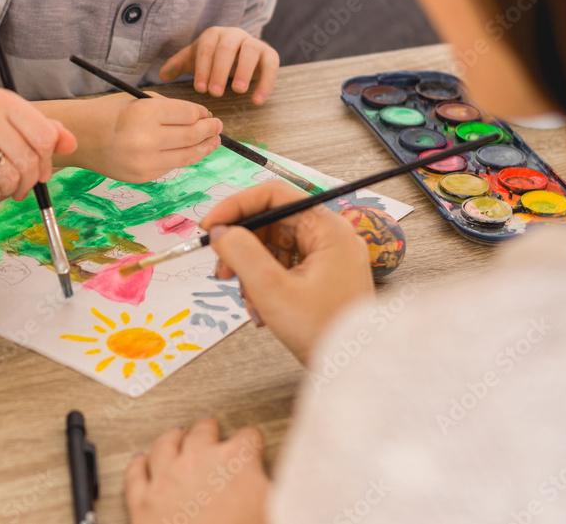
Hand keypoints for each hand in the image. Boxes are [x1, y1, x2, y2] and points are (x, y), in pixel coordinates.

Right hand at [0, 88, 76, 204]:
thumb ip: (36, 129)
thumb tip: (71, 143)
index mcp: (1, 99)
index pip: (45, 137)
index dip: (46, 161)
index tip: (38, 171)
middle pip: (30, 161)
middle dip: (26, 182)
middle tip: (16, 186)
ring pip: (10, 179)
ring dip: (6, 191)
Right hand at [69, 92, 221, 182]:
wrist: (80, 138)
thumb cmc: (109, 114)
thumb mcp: (138, 100)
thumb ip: (169, 108)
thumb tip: (200, 117)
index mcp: (144, 114)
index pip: (188, 114)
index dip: (202, 113)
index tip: (206, 113)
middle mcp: (146, 140)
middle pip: (192, 135)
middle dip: (209, 130)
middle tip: (217, 126)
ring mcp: (145, 162)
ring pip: (187, 156)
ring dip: (204, 148)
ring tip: (213, 142)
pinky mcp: (143, 177)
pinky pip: (171, 167)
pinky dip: (182, 158)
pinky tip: (188, 151)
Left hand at [126, 419, 269, 523]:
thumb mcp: (275, 509)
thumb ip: (276, 491)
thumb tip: (290, 487)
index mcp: (236, 462)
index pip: (248, 438)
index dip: (251, 441)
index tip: (251, 443)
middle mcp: (197, 461)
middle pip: (203, 431)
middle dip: (210, 429)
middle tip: (212, 428)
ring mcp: (166, 478)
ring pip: (165, 444)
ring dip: (173, 437)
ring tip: (177, 433)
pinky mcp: (142, 501)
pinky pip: (136, 474)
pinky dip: (137, 464)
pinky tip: (138, 460)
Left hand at [160, 27, 279, 101]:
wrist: (238, 55)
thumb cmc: (212, 59)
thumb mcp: (194, 61)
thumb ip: (178, 65)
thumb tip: (162, 74)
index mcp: (213, 35)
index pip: (207, 47)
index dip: (203, 67)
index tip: (200, 88)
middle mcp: (234, 35)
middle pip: (228, 48)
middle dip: (220, 70)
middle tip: (215, 92)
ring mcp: (253, 43)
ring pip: (251, 52)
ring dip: (244, 71)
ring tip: (238, 91)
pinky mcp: (269, 54)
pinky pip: (271, 65)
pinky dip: (266, 82)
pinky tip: (257, 100)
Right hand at [200, 181, 373, 362]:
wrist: (354, 370)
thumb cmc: (323, 331)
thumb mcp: (272, 290)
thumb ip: (241, 253)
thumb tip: (220, 231)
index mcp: (327, 228)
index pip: (274, 195)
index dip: (237, 206)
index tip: (211, 226)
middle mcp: (331, 236)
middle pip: (272, 221)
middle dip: (242, 245)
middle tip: (221, 269)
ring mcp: (328, 257)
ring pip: (274, 246)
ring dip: (252, 269)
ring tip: (248, 298)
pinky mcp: (323, 277)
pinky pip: (284, 266)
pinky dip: (266, 282)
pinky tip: (261, 307)